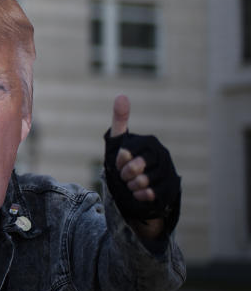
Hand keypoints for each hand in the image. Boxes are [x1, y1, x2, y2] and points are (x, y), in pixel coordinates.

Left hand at [104, 95, 180, 238]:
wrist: (137, 186)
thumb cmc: (125, 161)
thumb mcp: (119, 140)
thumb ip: (119, 119)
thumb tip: (121, 95)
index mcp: (149, 142)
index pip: (126, 153)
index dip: (119, 161)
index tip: (119, 162)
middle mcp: (162, 154)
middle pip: (135, 168)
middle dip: (125, 174)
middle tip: (125, 175)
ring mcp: (169, 171)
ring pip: (143, 182)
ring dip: (132, 186)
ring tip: (132, 183)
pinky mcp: (171, 188)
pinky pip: (152, 194)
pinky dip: (140, 195)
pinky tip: (139, 193)